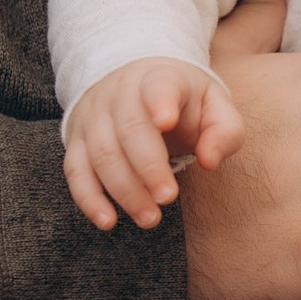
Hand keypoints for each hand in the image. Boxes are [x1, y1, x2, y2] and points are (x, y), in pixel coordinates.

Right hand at [64, 58, 244, 232]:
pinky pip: (75, 171)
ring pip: (101, 154)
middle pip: (128, 129)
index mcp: (159, 79)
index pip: (157, 86)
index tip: (166, 121)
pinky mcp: (76, 140)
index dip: (160, 101)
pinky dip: (89, 199)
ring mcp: (94, 116)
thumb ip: (224, 130)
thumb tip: (209, 161)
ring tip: (149, 217)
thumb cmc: (182, 103)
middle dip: (148, 168)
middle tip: (168, 197)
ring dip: (124, 191)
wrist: (136, 84)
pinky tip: (108, 221)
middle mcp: (120, 94)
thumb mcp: (213, 105)